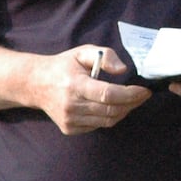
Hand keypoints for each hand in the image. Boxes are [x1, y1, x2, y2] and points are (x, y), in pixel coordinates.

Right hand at [34, 46, 150, 135]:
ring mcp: (69, 120)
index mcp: (75, 85)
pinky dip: (110, 117)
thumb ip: (105, 56)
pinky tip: (111, 106)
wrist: (35, 84)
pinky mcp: (69, 129)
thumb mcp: (83, 52)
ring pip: (108, 121)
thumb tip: (122, 70)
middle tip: (142, 95)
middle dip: (132, 103)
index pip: (108, 95)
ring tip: (131, 100)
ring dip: (124, 111)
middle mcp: (71, 105)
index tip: (144, 90)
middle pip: (111, 110)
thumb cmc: (63, 66)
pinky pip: (98, 125)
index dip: (130, 94)